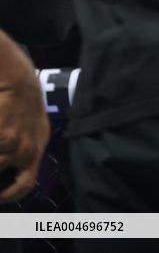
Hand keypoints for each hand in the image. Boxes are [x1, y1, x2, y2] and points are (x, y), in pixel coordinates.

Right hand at [0, 35, 49, 202]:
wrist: (18, 82)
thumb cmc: (20, 102)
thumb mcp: (29, 127)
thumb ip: (23, 147)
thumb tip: (6, 169)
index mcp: (36, 149)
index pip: (26, 185)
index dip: (9, 196)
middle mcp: (29, 152)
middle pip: (3, 179)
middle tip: (2, 149)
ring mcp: (16, 146)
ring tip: (3, 132)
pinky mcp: (5, 138)